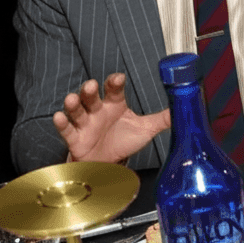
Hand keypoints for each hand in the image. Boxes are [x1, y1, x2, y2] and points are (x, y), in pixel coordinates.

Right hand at [53, 73, 170, 163]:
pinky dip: (61, 123)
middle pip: (92, 96)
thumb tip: (184, 108)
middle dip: (90, 90)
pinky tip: (59, 117)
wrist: (107, 163)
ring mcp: (85, 123)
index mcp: (115, 105)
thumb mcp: (145, 129)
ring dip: (73, 103)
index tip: (117, 78)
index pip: (114, 90)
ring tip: (72, 99)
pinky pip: (66, 129)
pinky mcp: (75, 137)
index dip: (114, 82)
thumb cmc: (124, 141)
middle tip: (92, 86)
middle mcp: (99, 110)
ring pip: (77, 109)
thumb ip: (163, 118)